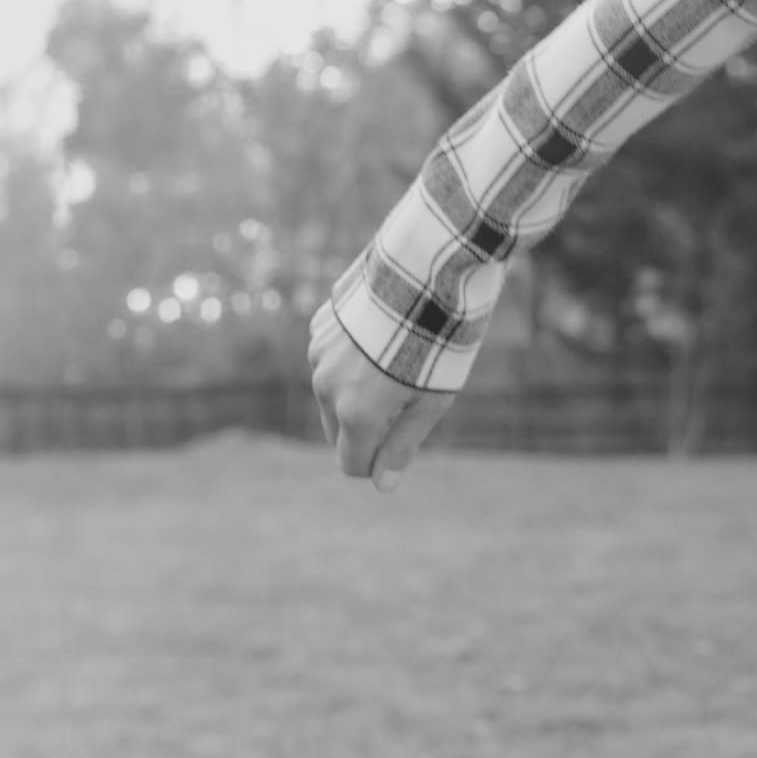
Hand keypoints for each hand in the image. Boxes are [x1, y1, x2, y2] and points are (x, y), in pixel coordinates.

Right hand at [308, 300, 456, 491]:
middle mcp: (326, 387)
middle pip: (338, 432)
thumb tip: (382, 486)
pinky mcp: (319, 327)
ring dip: (358, 389)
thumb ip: (403, 445)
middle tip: (408, 396)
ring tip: (397, 358)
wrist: (425, 271)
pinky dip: (351, 357)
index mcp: (356, 413)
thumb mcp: (432, 401)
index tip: (404, 438)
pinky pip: (329, 359)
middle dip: (367, 426)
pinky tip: (380, 335)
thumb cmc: (438, 343)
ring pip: (332, 393)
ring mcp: (318, 354)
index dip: (378, 462)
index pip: (351, 464)